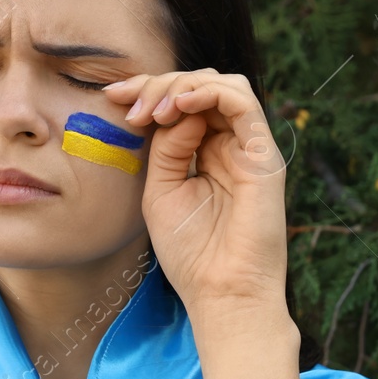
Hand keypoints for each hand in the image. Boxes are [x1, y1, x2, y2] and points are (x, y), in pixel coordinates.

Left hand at [102, 69, 288, 319]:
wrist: (222, 293)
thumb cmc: (192, 254)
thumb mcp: (161, 192)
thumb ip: (165, 149)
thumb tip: (172, 113)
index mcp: (207, 153)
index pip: (182, 102)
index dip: (147, 90)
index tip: (112, 97)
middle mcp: (232, 145)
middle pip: (200, 87)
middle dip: (158, 85)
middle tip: (130, 106)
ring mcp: (250, 148)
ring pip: (222, 85)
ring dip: (181, 86)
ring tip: (154, 110)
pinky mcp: (264, 155)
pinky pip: (242, 102)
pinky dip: (208, 93)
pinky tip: (178, 106)